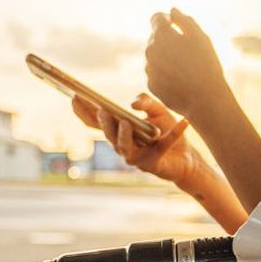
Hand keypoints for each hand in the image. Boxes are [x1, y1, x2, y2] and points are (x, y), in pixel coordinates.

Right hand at [71, 94, 196, 183]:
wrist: (186, 156)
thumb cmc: (166, 131)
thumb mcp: (158, 110)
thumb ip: (147, 102)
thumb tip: (133, 103)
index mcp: (119, 131)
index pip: (96, 122)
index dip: (84, 111)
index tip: (74, 96)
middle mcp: (122, 145)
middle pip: (107, 134)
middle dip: (103, 123)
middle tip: (101, 110)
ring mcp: (135, 157)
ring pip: (123, 146)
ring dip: (123, 134)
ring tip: (125, 121)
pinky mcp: (152, 164)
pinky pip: (162, 147)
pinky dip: (175, 133)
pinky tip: (184, 122)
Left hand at [145, 8, 227, 120]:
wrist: (205, 99)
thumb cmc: (206, 65)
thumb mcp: (201, 37)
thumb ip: (185, 20)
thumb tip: (172, 11)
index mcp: (162, 35)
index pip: (156, 18)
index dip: (167, 20)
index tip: (177, 26)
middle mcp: (150, 50)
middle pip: (155, 38)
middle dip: (168, 40)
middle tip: (188, 52)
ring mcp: (149, 69)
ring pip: (155, 57)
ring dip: (166, 58)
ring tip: (186, 68)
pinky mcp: (151, 84)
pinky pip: (156, 73)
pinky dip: (165, 74)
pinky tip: (180, 80)